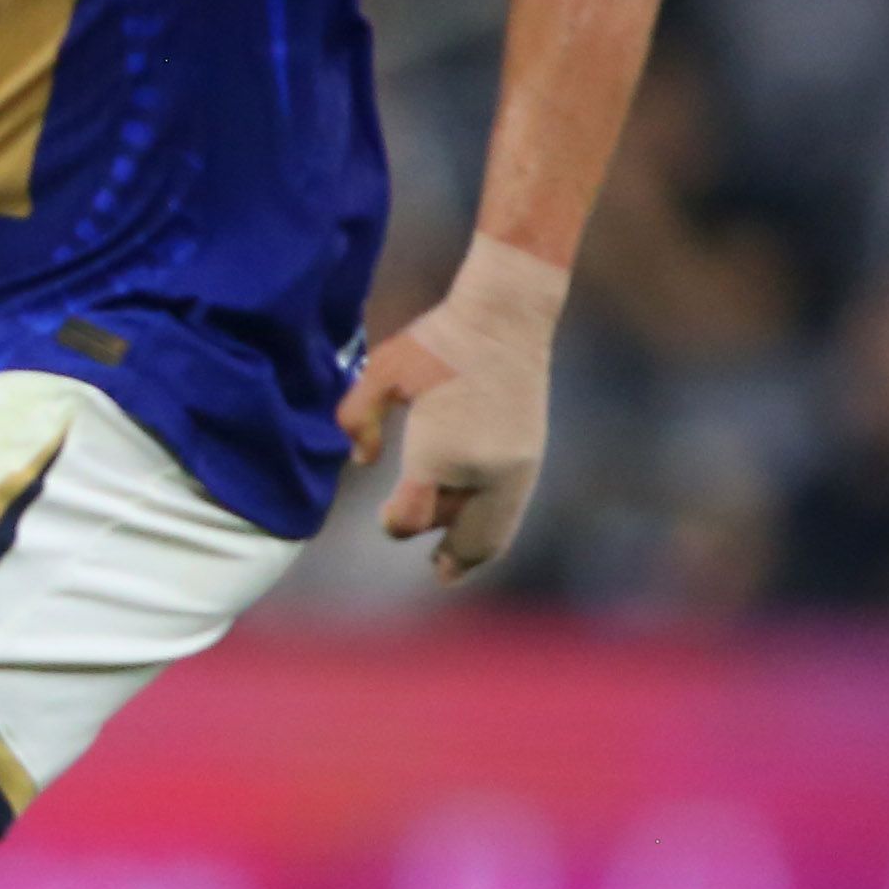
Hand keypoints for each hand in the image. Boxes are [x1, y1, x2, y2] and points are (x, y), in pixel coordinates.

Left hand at [338, 236, 566, 582]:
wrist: (505, 318)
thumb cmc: (436, 341)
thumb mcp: (380, 372)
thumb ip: (357, 419)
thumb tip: (361, 463)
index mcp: (438, 453)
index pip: (411, 516)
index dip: (393, 523)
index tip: (384, 514)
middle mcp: (479, 470)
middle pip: (461, 537)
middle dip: (447, 555)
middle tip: (436, 570)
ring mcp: (513, 469)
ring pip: (494, 533)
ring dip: (473, 551)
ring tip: (456, 566)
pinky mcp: (531, 460)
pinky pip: (512, 513)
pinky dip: (495, 532)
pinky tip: (480, 535)